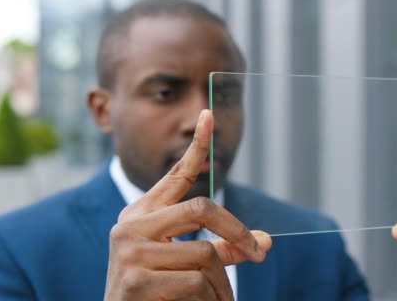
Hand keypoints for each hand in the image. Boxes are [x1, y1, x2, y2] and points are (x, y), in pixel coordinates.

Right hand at [104, 109, 271, 300]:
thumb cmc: (154, 291)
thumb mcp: (183, 262)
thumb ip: (220, 248)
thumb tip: (265, 242)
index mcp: (142, 214)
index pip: (175, 175)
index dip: (196, 146)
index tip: (210, 115)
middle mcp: (131, 226)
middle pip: (202, 209)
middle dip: (236, 232)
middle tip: (258, 253)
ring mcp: (130, 251)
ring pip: (205, 255)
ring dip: (223, 284)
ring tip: (222, 300)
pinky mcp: (136, 280)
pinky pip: (196, 284)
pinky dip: (210, 300)